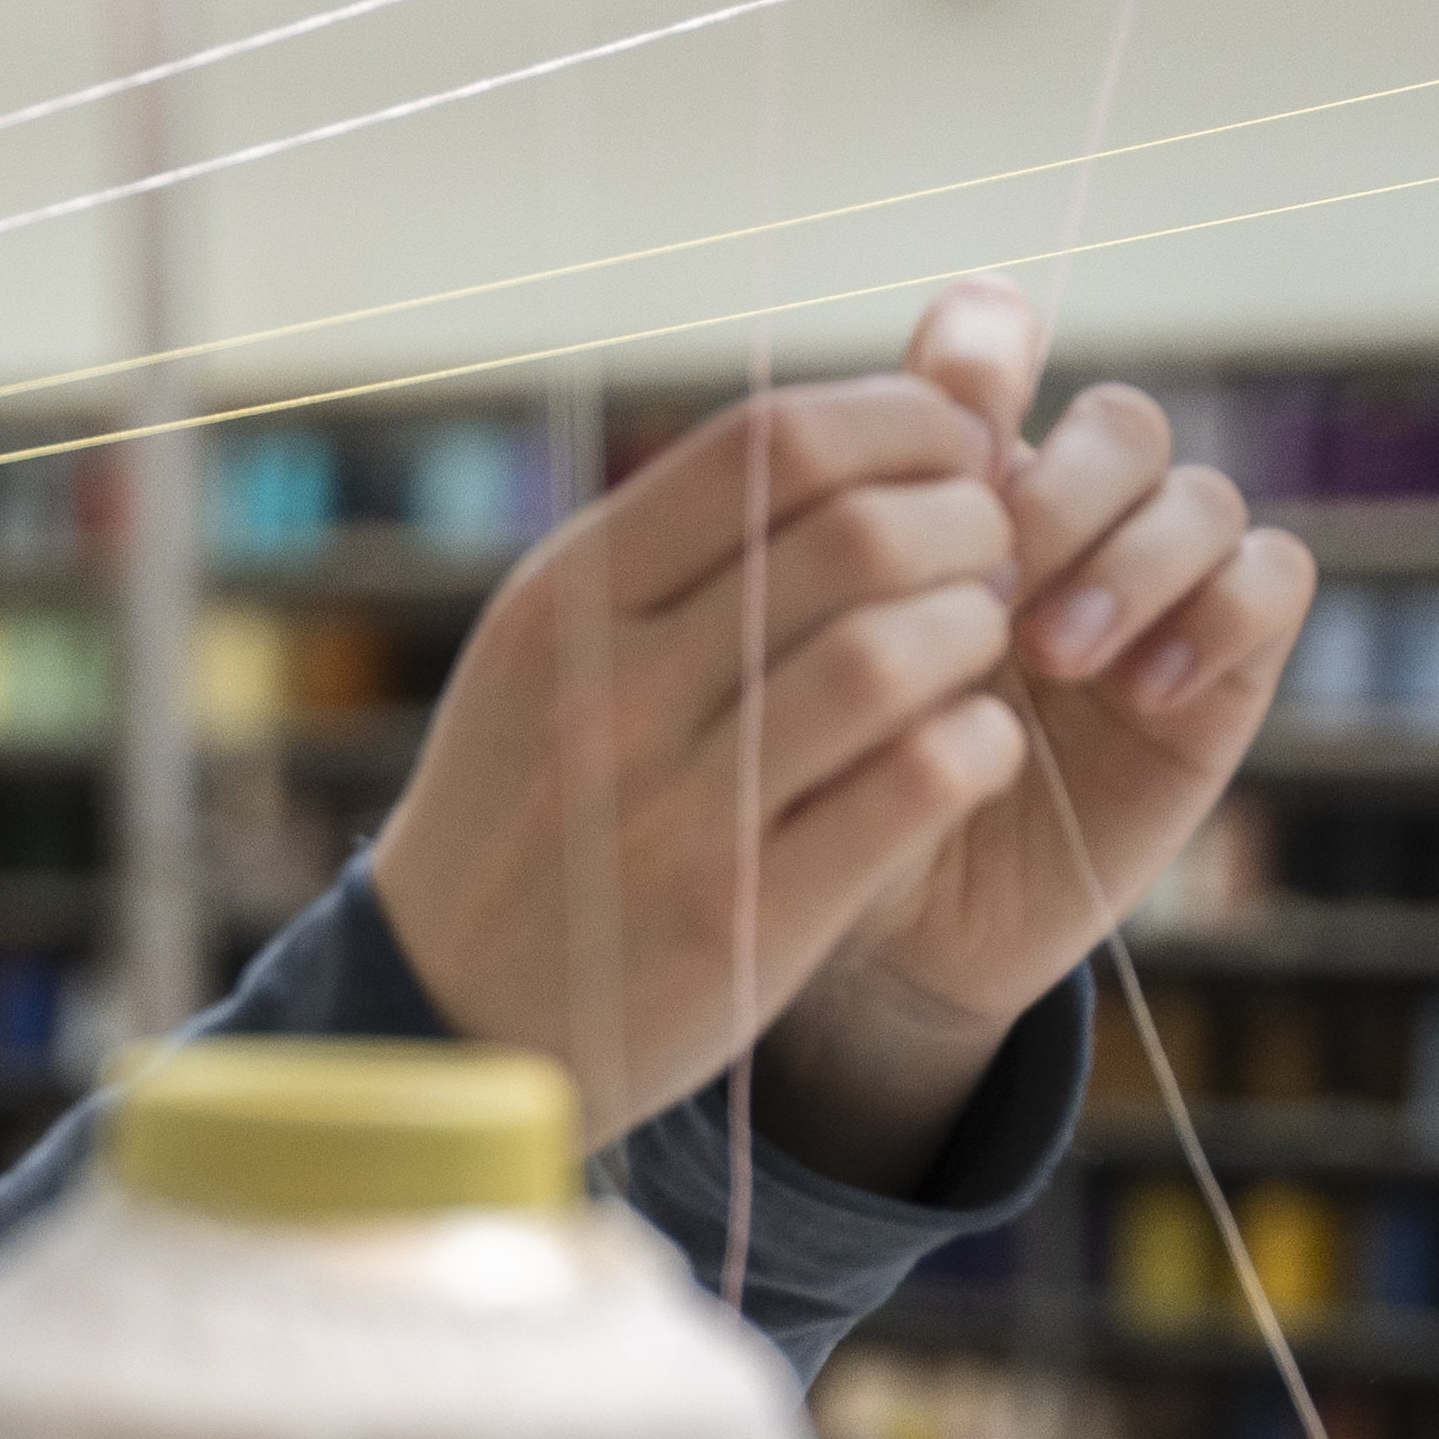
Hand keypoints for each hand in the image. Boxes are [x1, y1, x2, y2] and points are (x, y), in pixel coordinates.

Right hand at [360, 367, 1027, 1155]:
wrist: (444, 1015)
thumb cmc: (533, 808)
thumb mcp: (556, 652)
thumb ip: (682, 547)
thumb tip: (868, 427)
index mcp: (571, 596)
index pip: (773, 442)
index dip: (904, 423)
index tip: (952, 454)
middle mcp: (612, 690)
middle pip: (855, 534)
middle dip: (969, 522)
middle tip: (994, 551)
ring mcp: (674, 809)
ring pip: (891, 655)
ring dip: (977, 630)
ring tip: (980, 642)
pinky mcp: (743, 917)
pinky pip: (914, 786)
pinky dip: (979, 745)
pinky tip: (974, 747)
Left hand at [742, 282, 1319, 1169]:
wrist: (882, 944)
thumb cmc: (820, 792)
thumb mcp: (804, 668)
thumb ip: (846, 552)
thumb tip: (897, 444)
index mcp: (953, 485)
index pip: (998, 350)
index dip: (985, 358)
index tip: (947, 434)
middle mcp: (1064, 519)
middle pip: (1115, 420)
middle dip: (1058, 486)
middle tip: (991, 579)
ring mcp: (1151, 589)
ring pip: (1198, 491)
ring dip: (1130, 555)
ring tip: (1049, 652)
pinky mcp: (1222, 667)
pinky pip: (1272, 577)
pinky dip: (1220, 609)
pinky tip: (1141, 686)